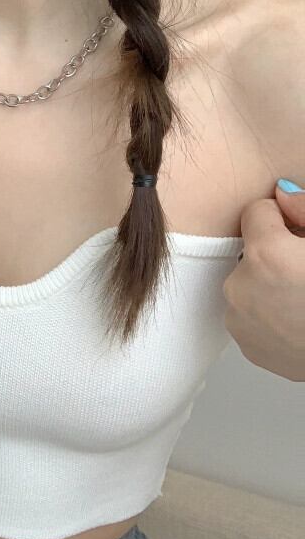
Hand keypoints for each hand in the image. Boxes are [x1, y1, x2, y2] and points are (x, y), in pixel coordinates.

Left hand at [226, 182, 304, 380]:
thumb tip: (282, 192)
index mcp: (266, 255)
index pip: (255, 211)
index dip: (283, 219)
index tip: (300, 234)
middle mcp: (241, 287)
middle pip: (252, 250)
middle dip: (275, 253)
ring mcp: (240, 321)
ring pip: (248, 283)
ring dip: (269, 284)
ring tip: (303, 298)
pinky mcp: (247, 347)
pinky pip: (250, 316)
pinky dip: (269, 314)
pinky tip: (298, 319)